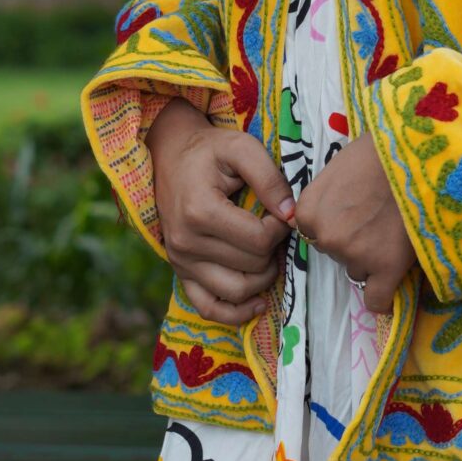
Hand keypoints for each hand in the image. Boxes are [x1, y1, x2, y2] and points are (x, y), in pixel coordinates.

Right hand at [149, 97, 294, 326]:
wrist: (169, 156)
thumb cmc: (209, 151)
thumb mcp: (241, 148)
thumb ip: (270, 178)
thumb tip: (292, 215)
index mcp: (200, 212)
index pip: (259, 240)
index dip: (281, 228)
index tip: (280, 211)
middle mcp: (186, 243)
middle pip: (251, 265)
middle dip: (274, 249)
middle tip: (275, 228)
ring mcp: (181, 261)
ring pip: (237, 290)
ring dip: (263, 278)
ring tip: (269, 254)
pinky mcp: (180, 272)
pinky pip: (209, 308)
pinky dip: (235, 312)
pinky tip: (257, 303)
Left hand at [292, 132, 415, 314]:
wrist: (416, 152)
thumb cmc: (380, 149)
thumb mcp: (339, 166)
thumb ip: (328, 196)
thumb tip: (334, 212)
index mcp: (308, 211)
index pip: (314, 234)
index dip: (335, 224)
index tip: (355, 215)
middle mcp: (327, 237)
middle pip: (335, 253)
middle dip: (353, 241)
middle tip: (378, 219)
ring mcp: (355, 254)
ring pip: (358, 270)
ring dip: (372, 258)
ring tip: (395, 230)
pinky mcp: (386, 267)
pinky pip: (377, 299)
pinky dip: (382, 297)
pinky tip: (392, 282)